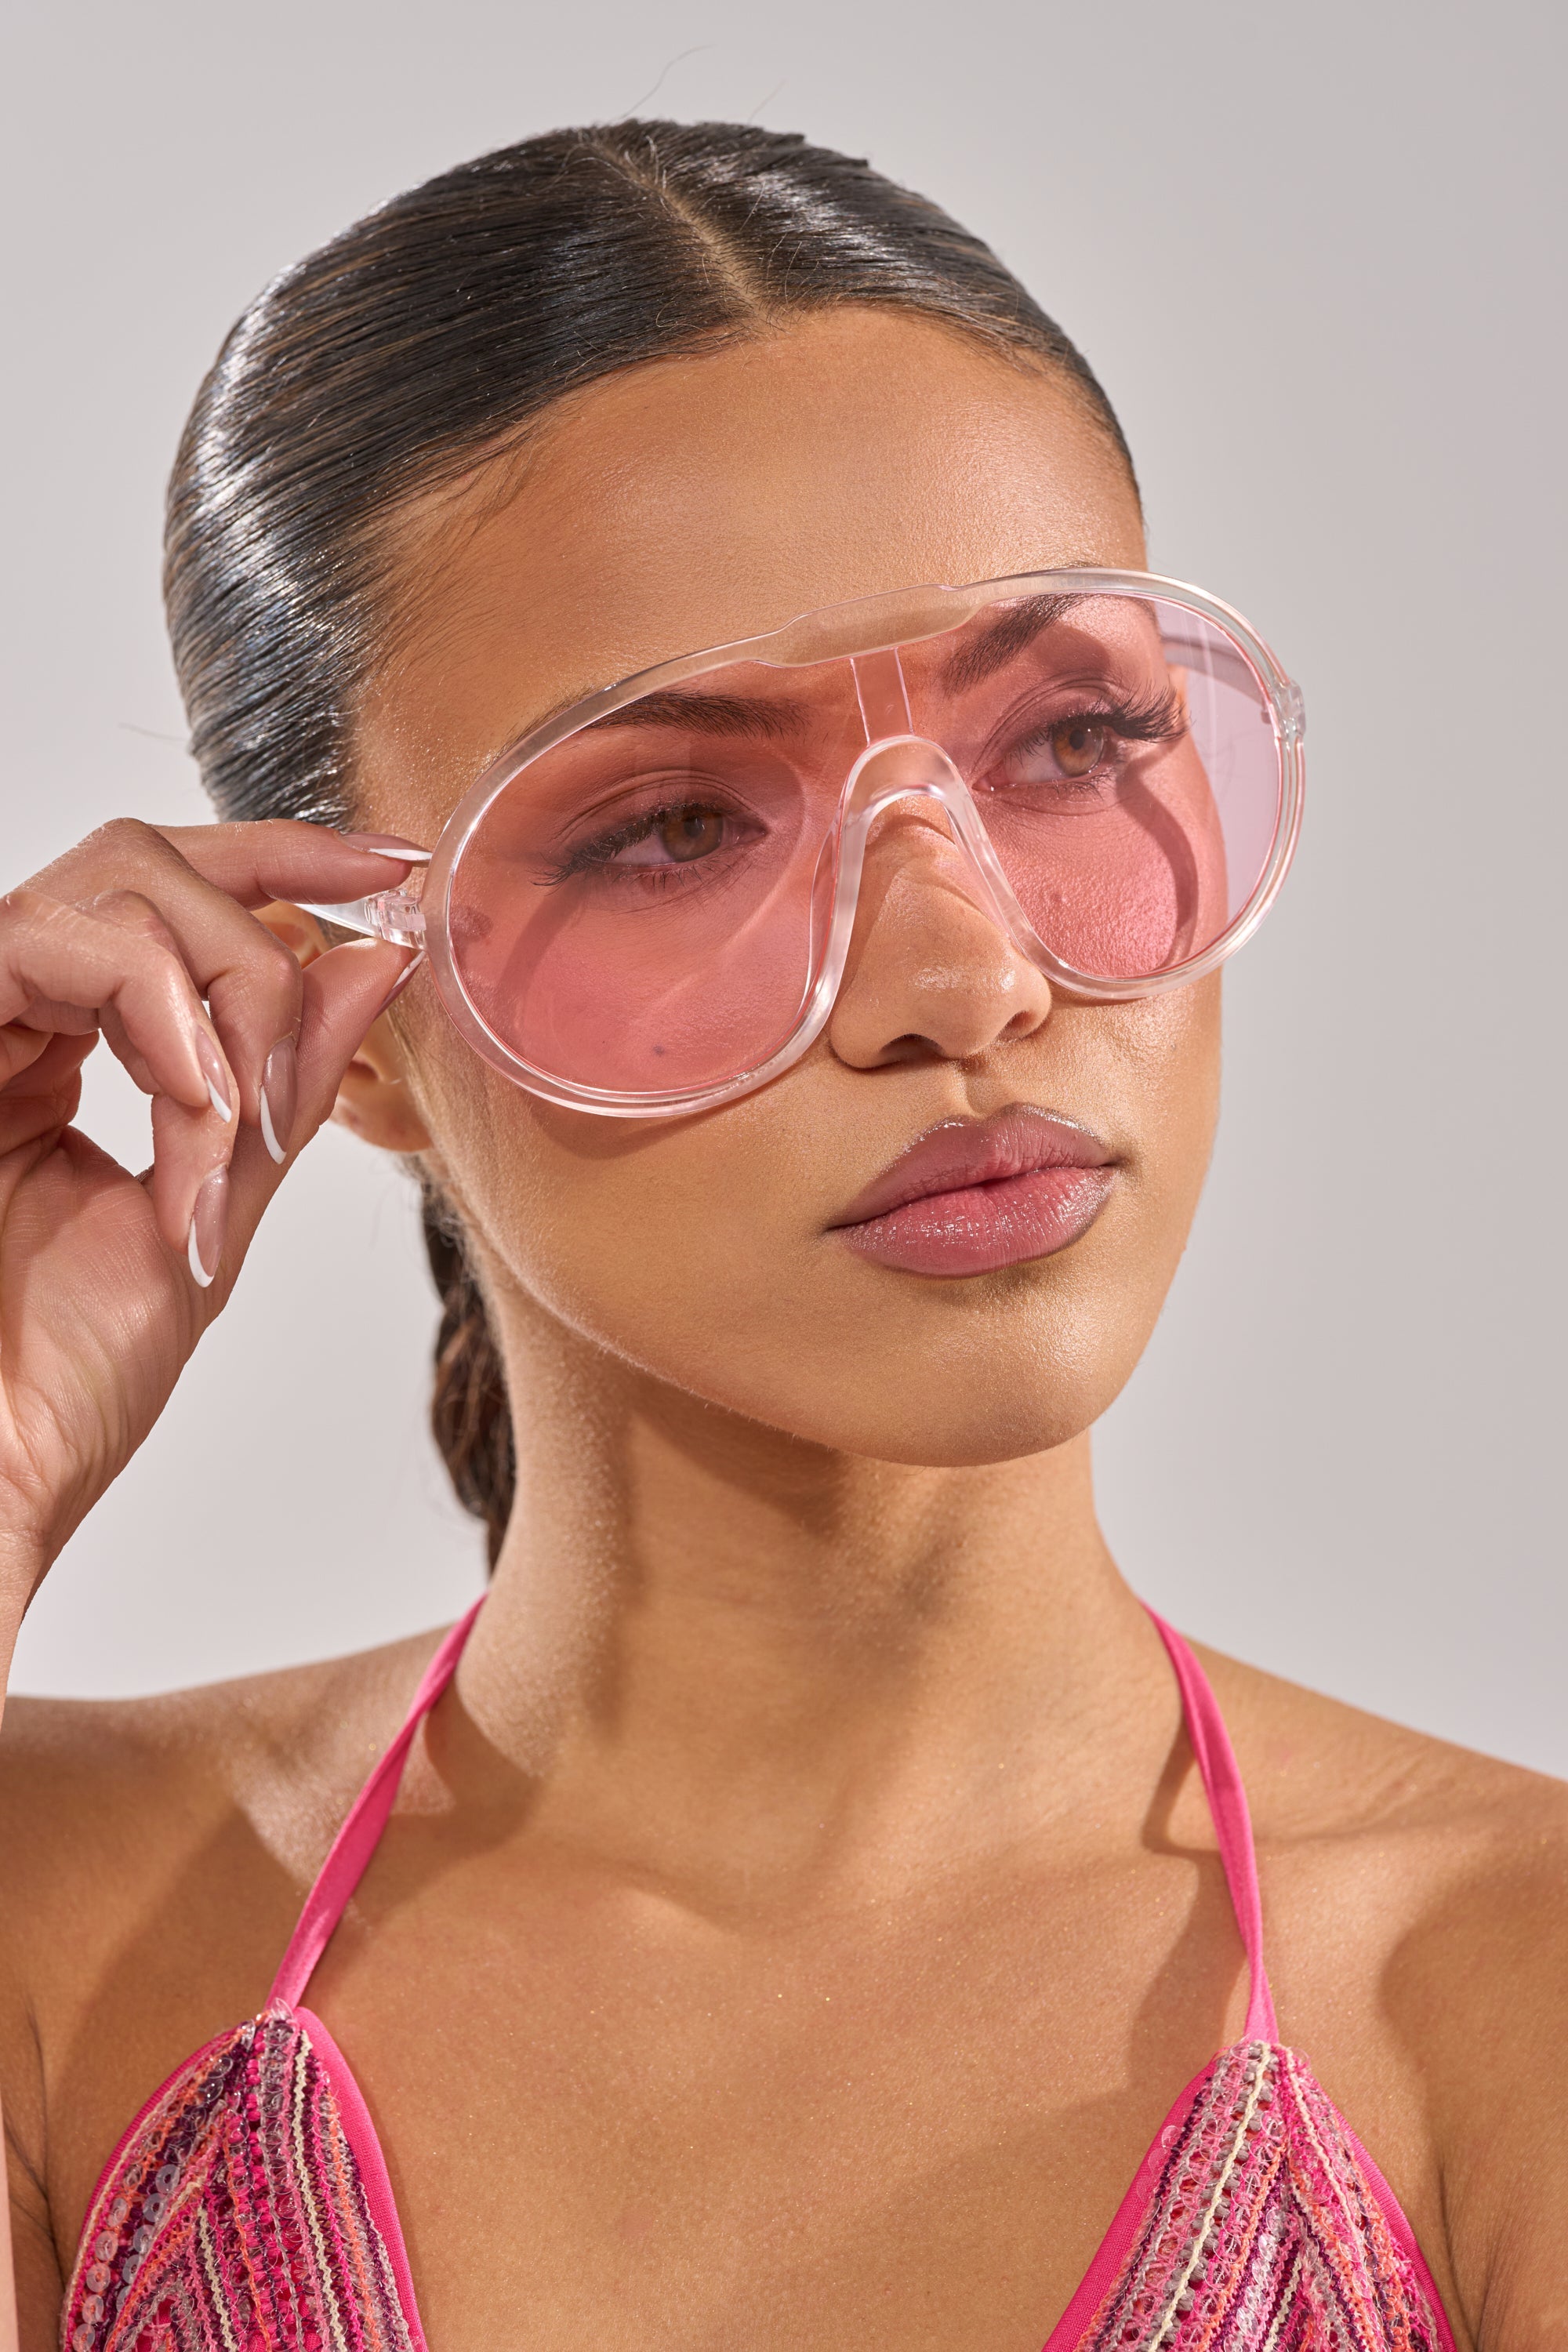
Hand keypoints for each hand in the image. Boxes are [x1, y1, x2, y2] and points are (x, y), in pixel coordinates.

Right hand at [0, 818, 418, 1627]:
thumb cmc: (62, 1388)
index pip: (172, 897)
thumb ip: (281, 1090)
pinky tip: (195, 1101)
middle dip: (268, 923)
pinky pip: (52, 939)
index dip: (287, 857)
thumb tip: (375, 962)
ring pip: (116, 882)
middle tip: (328, 1022)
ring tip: (239, 1116)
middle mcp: (7, 1019)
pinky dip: (155, 1004)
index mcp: (59, 1052)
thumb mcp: (210, 1217)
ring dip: (225, 986)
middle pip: (148, 861)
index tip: (396, 868)